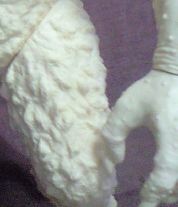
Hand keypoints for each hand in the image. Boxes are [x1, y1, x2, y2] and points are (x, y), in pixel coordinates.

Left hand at [102, 70, 177, 206]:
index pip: (164, 178)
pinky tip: (170, 179)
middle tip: (148, 197)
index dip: (152, 196)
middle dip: (164, 196)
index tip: (142, 204)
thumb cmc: (154, 90)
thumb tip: (114, 161)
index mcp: (172, 139)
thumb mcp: (127, 108)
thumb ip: (114, 134)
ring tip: (158, 191)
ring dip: (175, 190)